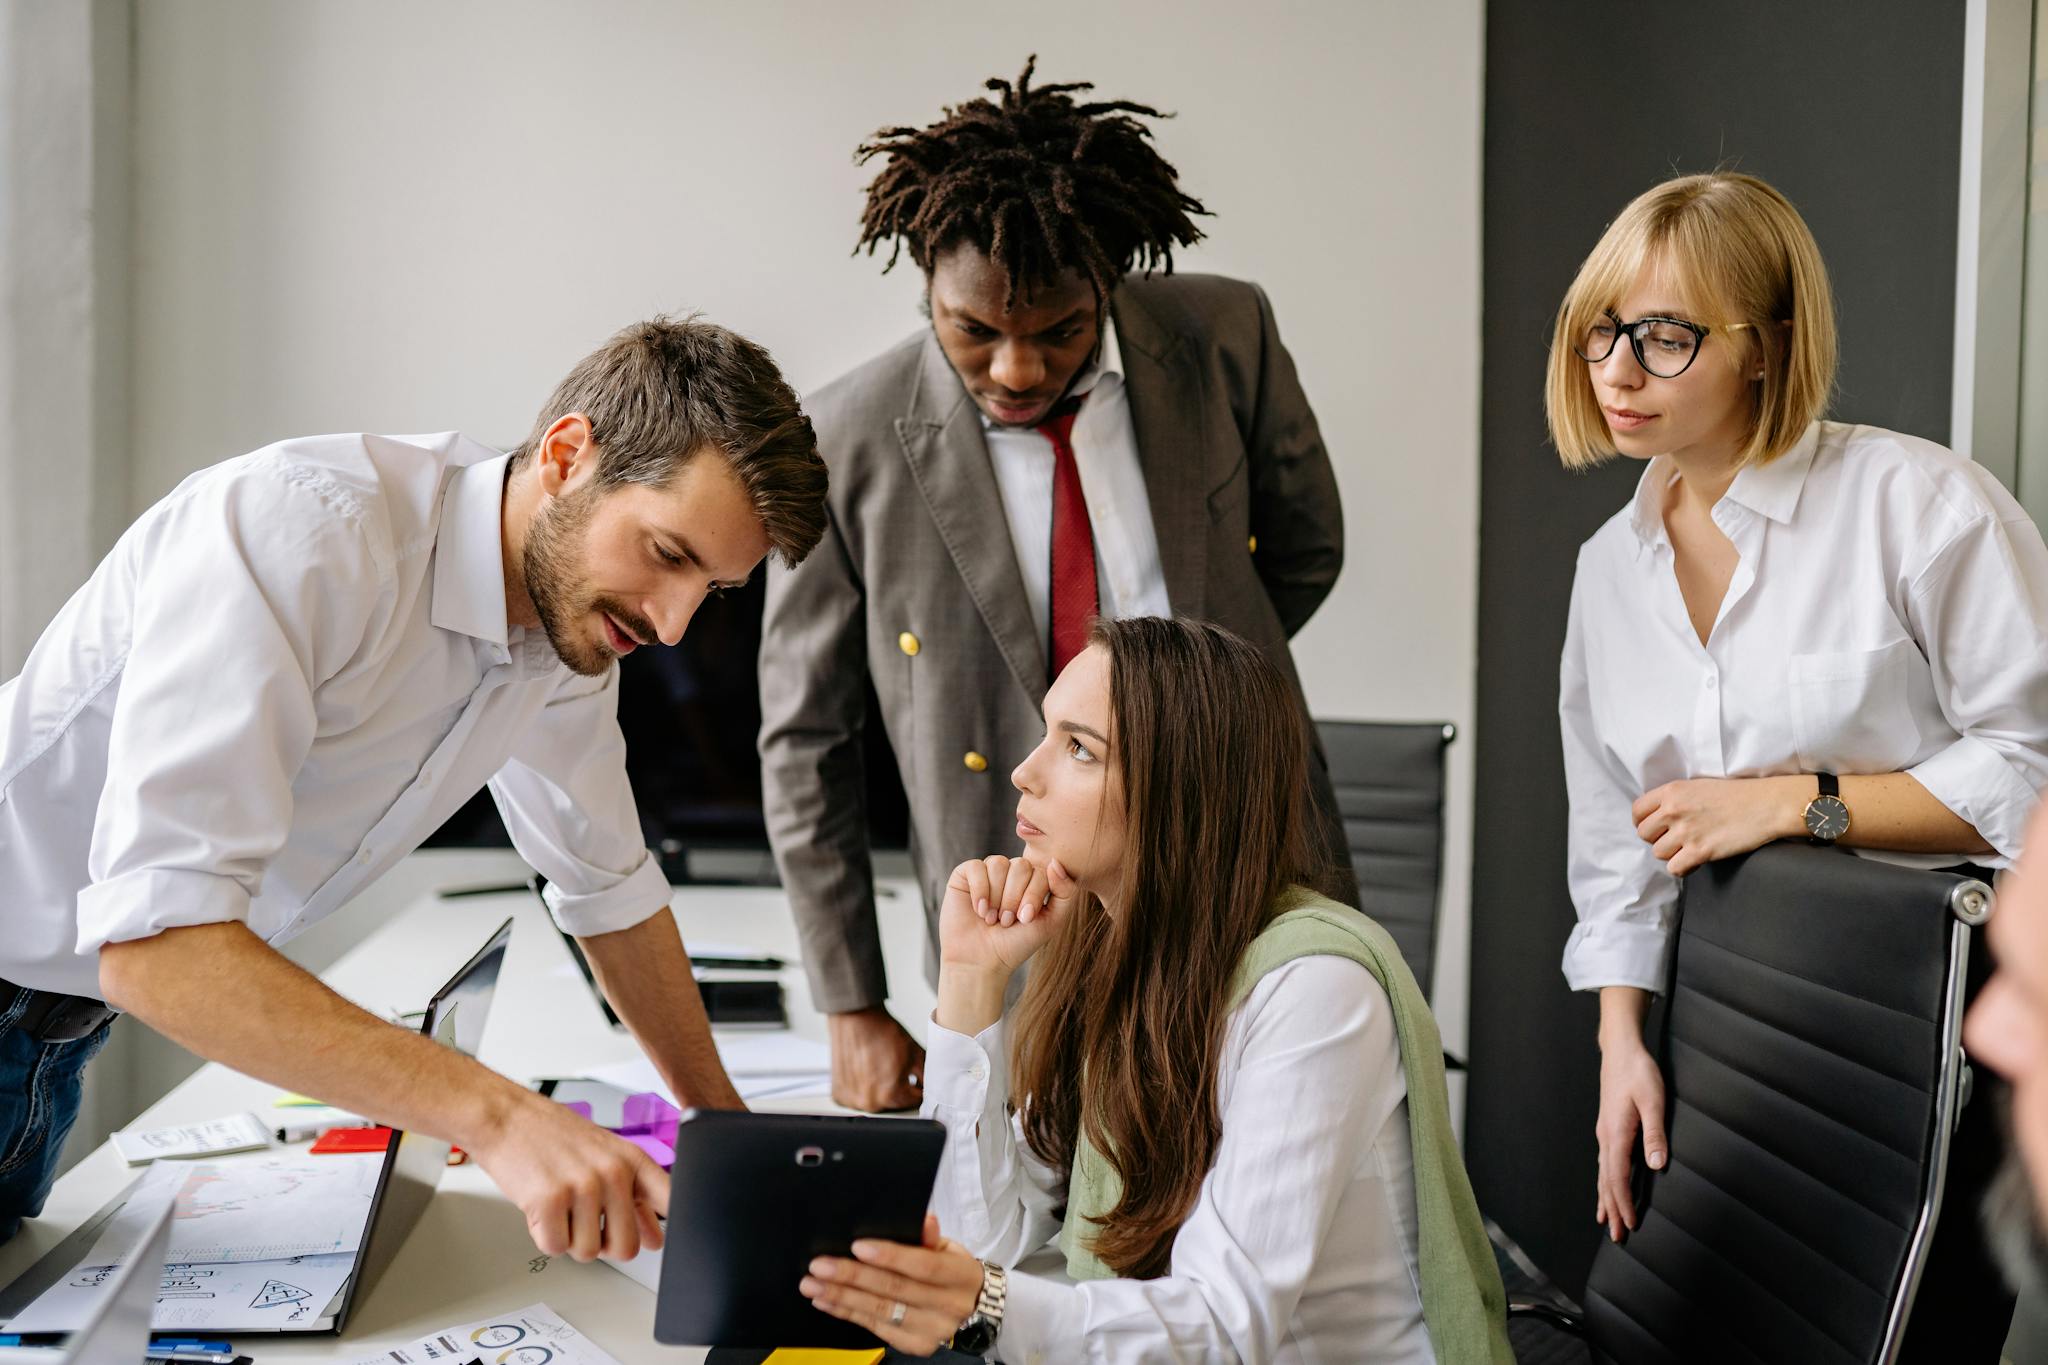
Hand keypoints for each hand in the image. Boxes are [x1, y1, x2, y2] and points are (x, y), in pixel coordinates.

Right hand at [466, 1089, 667, 1261]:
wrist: (508, 1117)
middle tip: (586, 1223)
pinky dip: (545, 1236)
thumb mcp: (606, 1155)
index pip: (672, 1202)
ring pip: (587, 1252)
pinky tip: (542, 1209)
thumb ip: (634, 1195)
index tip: (661, 1242)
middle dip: (603, 1245)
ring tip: (561, 1206)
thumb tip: (655, 1237)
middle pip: (626, 1248)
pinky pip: (555, 1247)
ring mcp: (582, 1187)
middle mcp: (612, 1173)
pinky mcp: (549, 1201)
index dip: (669, 1230)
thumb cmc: (554, 1135)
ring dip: (569, 1238)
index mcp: (633, 1160)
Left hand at [801, 1212, 984, 1356]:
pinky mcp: (916, 1345)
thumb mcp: (950, 1249)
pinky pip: (876, 1328)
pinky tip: (826, 1301)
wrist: (976, 1309)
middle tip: (820, 1265)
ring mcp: (932, 1330)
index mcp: (960, 1275)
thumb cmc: (954, 1271)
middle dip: (853, 1276)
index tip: (857, 1246)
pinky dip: (848, 1313)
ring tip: (813, 1284)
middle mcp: (948, 1306)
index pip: (924, 1266)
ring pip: (881, 1311)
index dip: (890, 1256)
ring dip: (842, 1296)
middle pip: (895, 1290)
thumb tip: (923, 1219)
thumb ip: (930, 1236)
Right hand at [828, 1007, 925, 1112]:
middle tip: (894, 1068)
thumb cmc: (882, 1032)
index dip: (918, 1086)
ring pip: (876, 1101)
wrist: (855, 1018)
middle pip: (895, 1104)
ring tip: (878, 1068)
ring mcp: (852, 1100)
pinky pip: (857, 1098)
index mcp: (891, 1095)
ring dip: (880, 1090)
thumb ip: (928, 1078)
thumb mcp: (916, 1054)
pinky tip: (865, 1071)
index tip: (913, 1077)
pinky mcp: (840, 1094)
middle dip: (899, 1089)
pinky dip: (862, 1088)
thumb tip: (934, 1090)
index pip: (915, 1101)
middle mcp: (869, 1102)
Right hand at [938, 853, 1078, 977]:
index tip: (1025, 920)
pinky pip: (975, 867)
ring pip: (998, 864)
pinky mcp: (965, 875)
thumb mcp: (1052, 921)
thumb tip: (1055, 862)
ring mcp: (988, 872)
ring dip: (996, 897)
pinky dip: (979, 890)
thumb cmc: (1017, 943)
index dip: (1033, 895)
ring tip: (992, 919)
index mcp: (1033, 880)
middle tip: (1006, 921)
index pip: (1041, 871)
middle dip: (1014, 897)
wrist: (981, 962)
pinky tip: (979, 910)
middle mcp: (1011, 872)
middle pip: (1020, 865)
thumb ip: (1066, 892)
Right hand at [1595, 1039, 1666, 1242]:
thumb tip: (1656, 1166)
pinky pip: (1604, 1163)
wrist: (1620, 1050)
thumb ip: (1655, 1133)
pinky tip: (1606, 1187)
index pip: (1618, 1177)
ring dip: (1607, 1199)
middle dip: (1613, 1209)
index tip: (1631, 1224)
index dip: (1624, 1203)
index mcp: (1616, 1134)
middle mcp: (1606, 1137)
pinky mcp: (1608, 1128)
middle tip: (1619, 1237)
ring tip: (1607, 1221)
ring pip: (1603, 1174)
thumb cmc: (1638, 1072)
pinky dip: (1605, 1182)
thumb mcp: (1653, 1100)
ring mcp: (1604, 1132)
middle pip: (1607, 1181)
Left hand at [1632, 776, 1803, 876]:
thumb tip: (1657, 817)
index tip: (1655, 828)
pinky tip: (1696, 860)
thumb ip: (1674, 799)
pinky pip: (1675, 868)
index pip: (1637, 811)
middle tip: (1676, 839)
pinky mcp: (1700, 851)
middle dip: (1658, 839)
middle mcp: (1674, 810)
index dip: (1643, 822)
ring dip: (1672, 854)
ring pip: (1659, 853)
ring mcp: (1686, 831)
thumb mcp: (1697, 787)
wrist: (1767, 804)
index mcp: (1672, 791)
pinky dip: (1683, 868)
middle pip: (1645, 835)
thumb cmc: (1736, 795)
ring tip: (1690, 848)